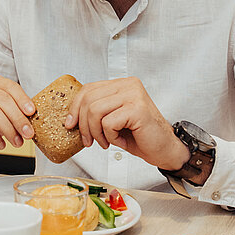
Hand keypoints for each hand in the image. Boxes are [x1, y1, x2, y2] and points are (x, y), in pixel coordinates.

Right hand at [0, 74, 34, 150]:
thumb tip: (34, 119)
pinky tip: (1, 144)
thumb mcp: (5, 111)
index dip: (23, 99)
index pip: (10, 86)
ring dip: (9, 129)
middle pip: (3, 99)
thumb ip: (17, 110)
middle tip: (28, 133)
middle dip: (18, 118)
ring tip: (17, 142)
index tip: (32, 112)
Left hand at [67, 78, 185, 169]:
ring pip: (95, 111)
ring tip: (106, 142)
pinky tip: (120, 141)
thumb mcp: (113, 119)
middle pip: (89, 100)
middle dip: (84, 125)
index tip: (70, 124)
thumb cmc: (140, 136)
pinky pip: (108, 123)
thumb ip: (97, 111)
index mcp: (121, 84)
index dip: (75, 108)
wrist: (164, 150)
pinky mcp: (137, 108)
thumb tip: (70, 117)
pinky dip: (110, 137)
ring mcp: (134, 94)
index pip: (88, 89)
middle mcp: (128, 84)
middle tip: (89, 141)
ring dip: (96, 133)